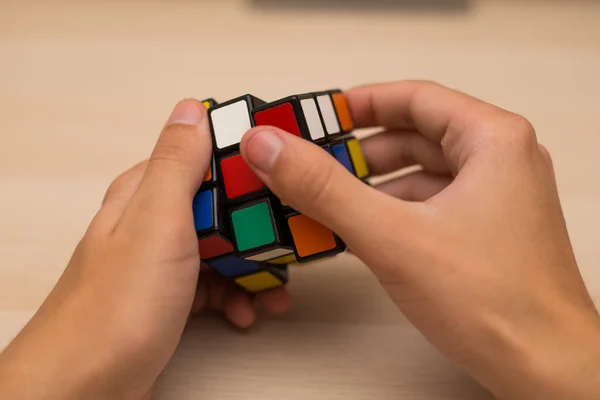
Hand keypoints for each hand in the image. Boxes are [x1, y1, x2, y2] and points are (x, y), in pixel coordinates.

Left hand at [0, 100, 289, 399]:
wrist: (84, 388)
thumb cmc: (116, 308)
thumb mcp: (157, 223)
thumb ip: (177, 164)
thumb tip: (192, 109)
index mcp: (147, 193)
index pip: (205, 158)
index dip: (248, 164)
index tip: (285, 176)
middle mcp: (153, 223)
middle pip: (221, 207)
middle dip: (258, 228)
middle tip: (287, 244)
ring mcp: (161, 263)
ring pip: (222, 249)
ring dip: (253, 268)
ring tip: (274, 292)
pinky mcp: (168, 298)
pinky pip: (213, 285)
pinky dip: (236, 296)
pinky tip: (246, 313)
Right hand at [238, 81, 599, 399]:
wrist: (543, 370)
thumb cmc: (496, 304)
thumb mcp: (392, 236)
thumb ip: (324, 188)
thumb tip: (272, 148)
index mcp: (493, 141)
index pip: (416, 98)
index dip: (363, 103)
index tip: (324, 115)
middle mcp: (502, 162)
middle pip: (417, 136)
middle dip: (362, 151)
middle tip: (318, 161)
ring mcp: (498, 199)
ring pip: (423, 175)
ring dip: (375, 186)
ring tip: (331, 201)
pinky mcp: (488, 232)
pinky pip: (431, 205)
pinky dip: (394, 212)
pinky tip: (362, 232)